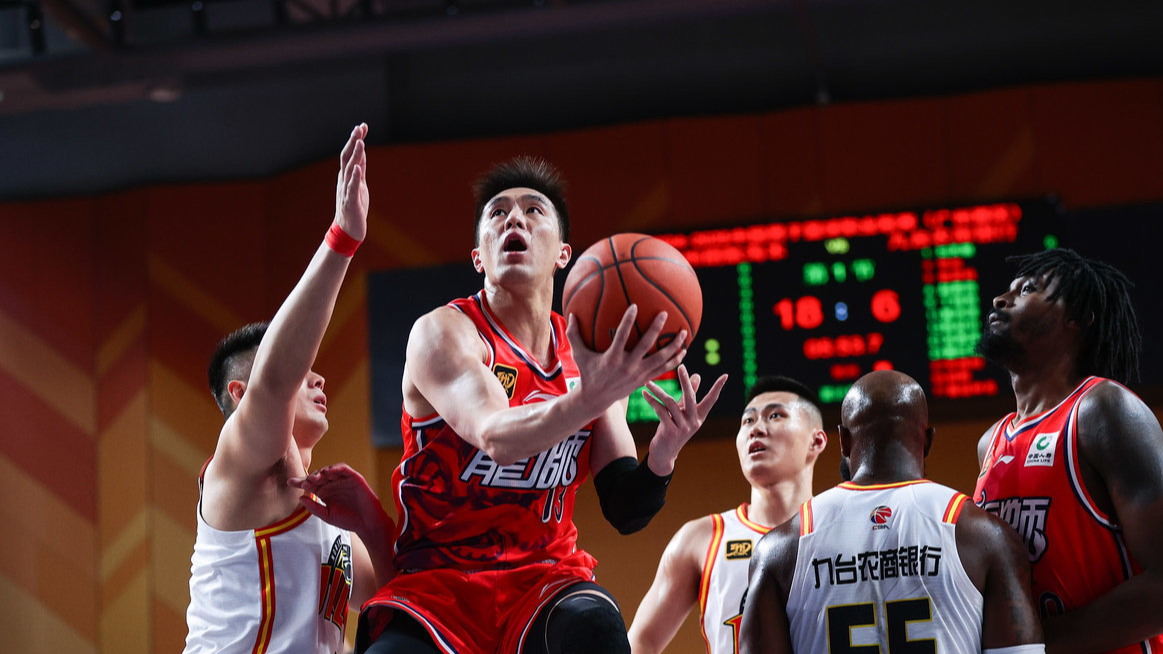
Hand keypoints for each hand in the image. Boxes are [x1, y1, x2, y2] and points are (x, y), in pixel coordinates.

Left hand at [288, 463, 392, 538]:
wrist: (366, 524)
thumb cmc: (348, 520)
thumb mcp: (327, 515)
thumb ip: (313, 508)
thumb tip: (300, 497)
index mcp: (325, 493)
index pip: (310, 485)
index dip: (300, 482)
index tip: (289, 482)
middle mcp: (332, 485)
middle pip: (318, 476)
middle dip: (311, 478)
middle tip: (306, 482)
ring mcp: (343, 480)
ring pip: (330, 471)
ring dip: (322, 472)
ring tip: (316, 478)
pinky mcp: (354, 478)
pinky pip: (344, 469)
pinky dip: (336, 468)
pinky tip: (330, 472)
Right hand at [334, 123, 369, 240]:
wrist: (348, 230)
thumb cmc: (354, 206)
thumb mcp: (360, 184)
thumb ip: (360, 169)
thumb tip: (362, 152)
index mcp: (347, 175)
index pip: (351, 153)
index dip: (356, 139)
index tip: (363, 126)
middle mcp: (344, 179)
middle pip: (347, 157)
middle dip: (353, 141)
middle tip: (358, 128)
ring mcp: (346, 190)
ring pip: (349, 169)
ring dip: (355, 155)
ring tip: (360, 142)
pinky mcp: (350, 201)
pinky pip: (352, 187)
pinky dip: (354, 177)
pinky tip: (357, 167)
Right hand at [565, 305, 687, 415]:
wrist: (596, 399)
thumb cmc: (587, 373)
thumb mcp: (578, 355)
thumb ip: (574, 335)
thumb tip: (570, 313)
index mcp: (612, 358)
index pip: (621, 337)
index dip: (628, 321)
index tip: (635, 306)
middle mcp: (627, 366)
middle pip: (646, 346)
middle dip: (656, 330)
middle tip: (665, 314)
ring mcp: (638, 374)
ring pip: (660, 359)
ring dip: (674, 347)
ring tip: (684, 333)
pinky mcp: (644, 380)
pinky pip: (663, 369)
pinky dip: (674, 361)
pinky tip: (684, 351)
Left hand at [642, 364, 726, 474]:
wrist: (664, 454)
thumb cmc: (673, 429)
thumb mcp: (682, 413)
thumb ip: (689, 395)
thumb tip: (697, 375)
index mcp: (699, 416)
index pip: (711, 400)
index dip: (718, 387)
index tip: (726, 375)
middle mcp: (694, 422)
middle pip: (690, 397)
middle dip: (685, 381)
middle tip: (681, 366)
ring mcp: (683, 428)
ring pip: (670, 403)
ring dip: (657, 391)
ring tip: (647, 382)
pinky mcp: (670, 432)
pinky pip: (660, 411)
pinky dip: (651, 401)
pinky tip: (644, 393)